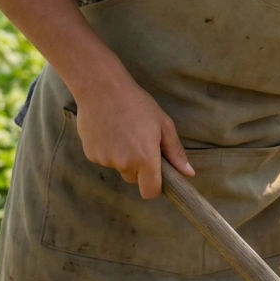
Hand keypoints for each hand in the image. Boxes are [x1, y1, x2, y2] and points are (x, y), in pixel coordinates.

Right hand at [72, 67, 193, 198]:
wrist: (102, 89)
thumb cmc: (137, 104)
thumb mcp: (163, 125)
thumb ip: (175, 152)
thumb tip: (189, 173)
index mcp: (145, 158)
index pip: (150, 192)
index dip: (155, 186)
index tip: (157, 174)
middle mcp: (124, 163)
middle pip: (134, 178)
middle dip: (138, 167)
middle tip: (139, 140)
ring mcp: (105, 160)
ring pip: (119, 167)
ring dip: (123, 156)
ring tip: (123, 130)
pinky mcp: (90, 155)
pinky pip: (104, 159)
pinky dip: (108, 150)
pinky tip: (110, 130)